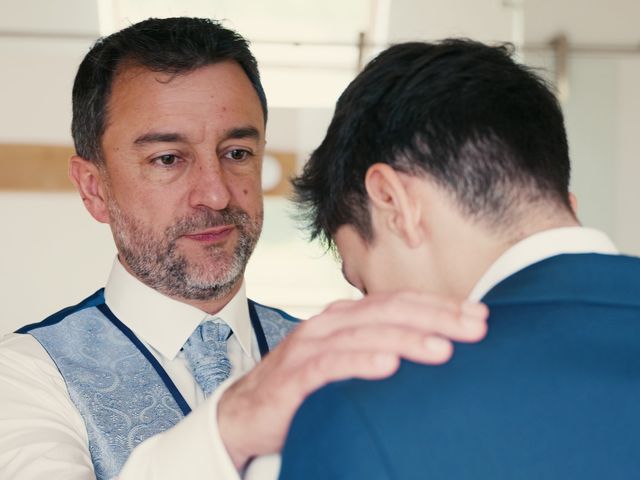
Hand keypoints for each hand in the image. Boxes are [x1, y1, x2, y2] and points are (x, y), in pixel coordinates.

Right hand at [218, 291, 487, 468]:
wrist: (246, 412)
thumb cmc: (306, 387)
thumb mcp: (346, 362)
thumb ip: (380, 351)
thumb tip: (436, 351)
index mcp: (345, 316)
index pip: (398, 302)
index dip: (439, 305)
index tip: (479, 314)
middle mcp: (329, 323)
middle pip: (388, 312)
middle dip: (436, 317)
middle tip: (476, 328)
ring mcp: (309, 346)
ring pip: (364, 335)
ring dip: (406, 340)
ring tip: (443, 350)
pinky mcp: (293, 375)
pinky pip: (329, 366)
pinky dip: (359, 363)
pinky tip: (387, 367)